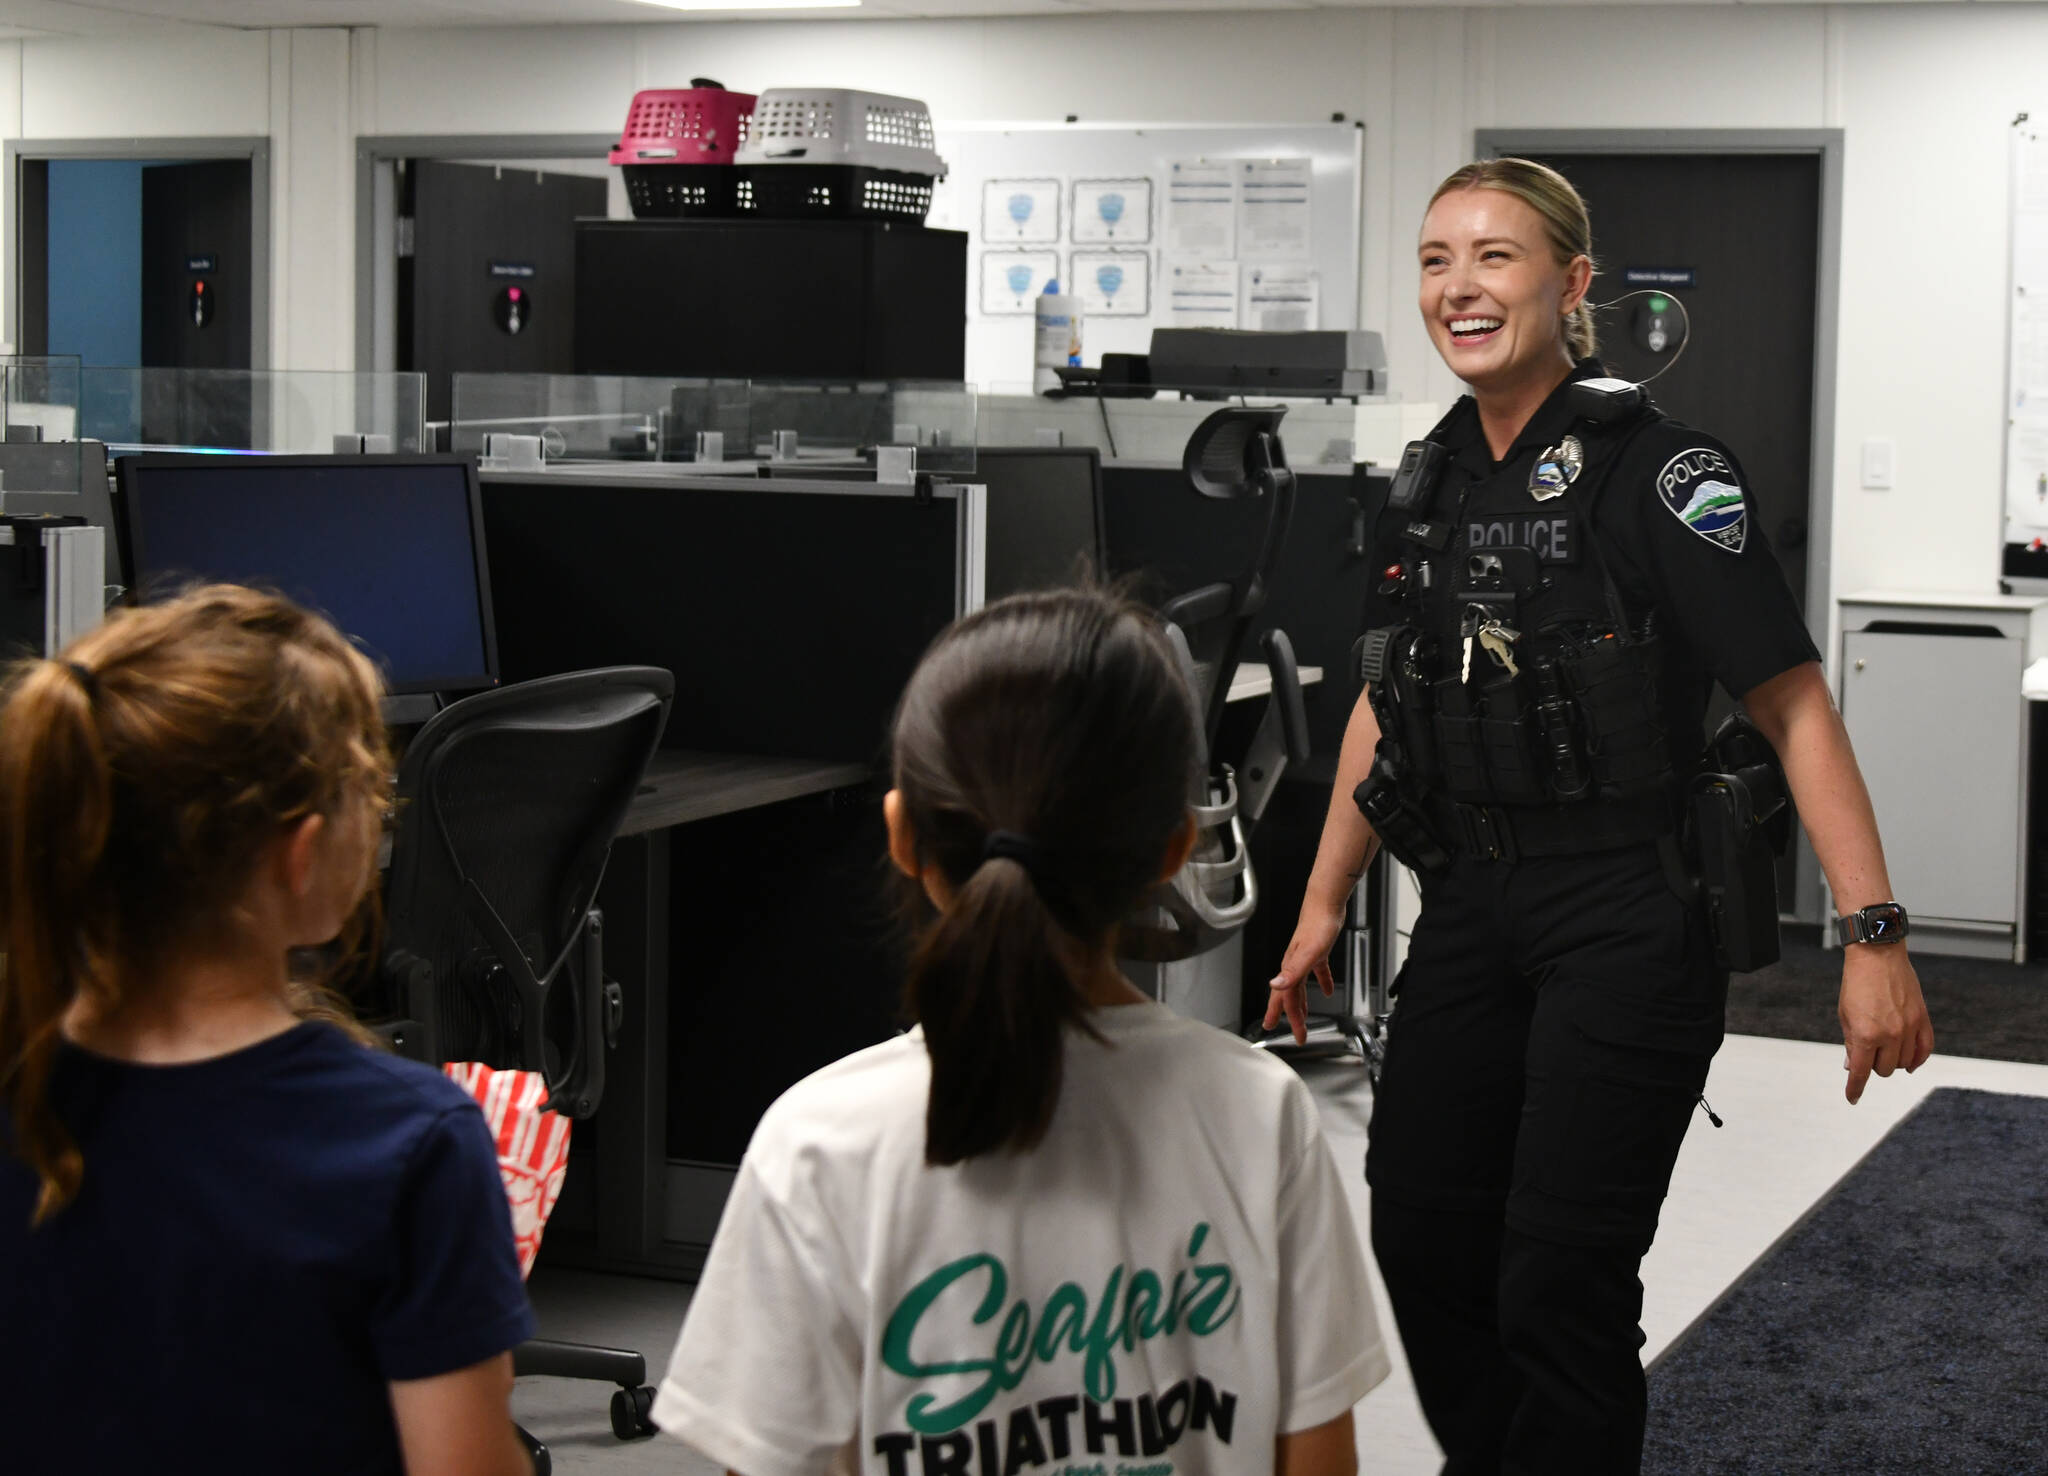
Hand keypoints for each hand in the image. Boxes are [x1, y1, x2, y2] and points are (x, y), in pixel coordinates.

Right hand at [1266, 893, 1343, 1045]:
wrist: (1326, 902)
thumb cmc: (1318, 924)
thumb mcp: (1308, 953)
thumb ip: (1292, 971)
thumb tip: (1275, 986)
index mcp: (1290, 968)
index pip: (1286, 999)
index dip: (1288, 1018)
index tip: (1288, 1034)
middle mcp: (1294, 965)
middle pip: (1290, 996)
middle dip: (1292, 1017)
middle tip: (1296, 1034)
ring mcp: (1304, 958)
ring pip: (1300, 987)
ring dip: (1302, 1004)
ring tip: (1305, 1017)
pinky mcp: (1317, 951)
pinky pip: (1317, 972)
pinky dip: (1322, 983)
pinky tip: (1328, 990)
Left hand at [1838, 943, 1933, 1104]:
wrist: (1877, 957)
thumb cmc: (1857, 984)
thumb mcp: (1845, 1016)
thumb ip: (1851, 1043)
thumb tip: (1852, 1067)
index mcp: (1866, 1035)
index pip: (1861, 1072)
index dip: (1855, 1088)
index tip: (1852, 1098)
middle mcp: (1890, 1035)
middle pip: (1884, 1070)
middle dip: (1873, 1066)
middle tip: (1867, 1053)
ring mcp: (1909, 1028)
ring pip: (1904, 1063)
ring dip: (1893, 1061)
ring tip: (1883, 1049)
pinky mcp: (1923, 1020)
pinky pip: (1925, 1051)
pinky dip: (1916, 1060)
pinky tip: (1909, 1063)